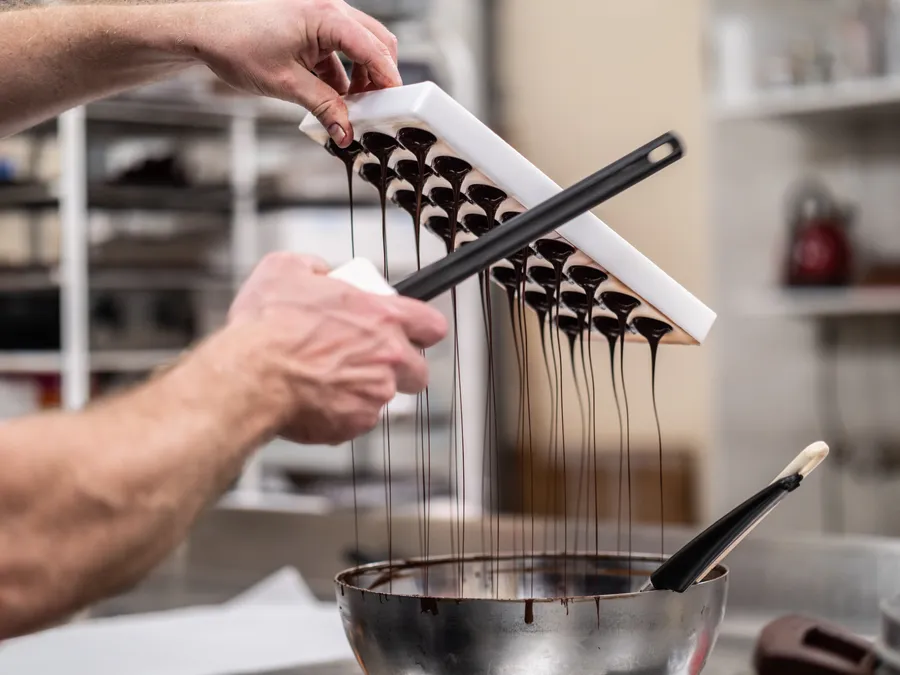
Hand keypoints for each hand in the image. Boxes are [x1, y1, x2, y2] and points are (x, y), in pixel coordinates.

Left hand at [192, 0, 400, 146]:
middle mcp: (328, 9)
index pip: (374, 49)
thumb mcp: (285, 84)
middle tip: (377, 109)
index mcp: (326, 16)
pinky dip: (342, 74)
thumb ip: (323, 107)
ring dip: (361, 77)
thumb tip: (345, 131)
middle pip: (376, 42)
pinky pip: (340, 50)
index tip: (397, 105)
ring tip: (353, 108)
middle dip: (380, 77)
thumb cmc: (236, 44)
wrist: (205, 29)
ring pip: (360, 46)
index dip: (389, 80)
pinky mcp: (311, 26)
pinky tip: (334, 98)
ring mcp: (321, 16)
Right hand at [228, 252, 447, 444]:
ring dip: (363, 390)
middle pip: (418, 371)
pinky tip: (314, 398)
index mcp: (383, 317)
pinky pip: (356, 420)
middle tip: (369, 360)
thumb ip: (316, 267)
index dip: (423, 329)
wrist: (249, 376)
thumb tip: (323, 272)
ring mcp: (374, 394)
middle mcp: (388, 357)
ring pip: (383, 396)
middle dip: (399, 368)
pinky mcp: (354, 424)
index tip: (412, 332)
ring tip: (328, 379)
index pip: (432, 325)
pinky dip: (339, 412)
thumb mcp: (286, 269)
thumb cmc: (267, 326)